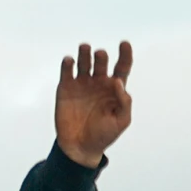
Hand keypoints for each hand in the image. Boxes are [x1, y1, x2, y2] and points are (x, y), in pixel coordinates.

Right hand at [55, 40, 133, 168]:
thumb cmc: (103, 135)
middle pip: (101, 61)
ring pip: (84, 60)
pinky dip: (68, 63)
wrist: (80, 147)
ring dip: (85, 52)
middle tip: (100, 56)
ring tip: (86, 48)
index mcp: (114, 89)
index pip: (122, 67)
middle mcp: (98, 82)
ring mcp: (82, 83)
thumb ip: (124, 103)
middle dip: (101, 56)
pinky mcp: (66, 87)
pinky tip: (70, 61)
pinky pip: (67, 70)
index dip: (125, 54)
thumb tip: (118, 82)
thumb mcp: (121, 122)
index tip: (124, 44)